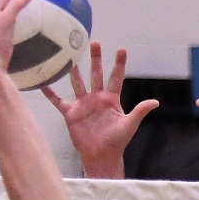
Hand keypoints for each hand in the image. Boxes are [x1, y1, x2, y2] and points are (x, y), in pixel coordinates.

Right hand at [43, 41, 156, 176]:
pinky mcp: (71, 113)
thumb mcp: (130, 124)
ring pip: (78, 83)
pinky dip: (50, 93)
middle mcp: (97, 98)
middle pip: (96, 74)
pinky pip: (58, 101)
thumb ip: (140, 111)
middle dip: (96, 59)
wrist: (102, 156)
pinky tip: (42, 83)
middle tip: (95, 42)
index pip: (116, 77)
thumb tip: (156, 102)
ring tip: (69, 56)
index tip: (121, 49)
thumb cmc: (118, 142)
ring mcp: (83, 104)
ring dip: (74, 71)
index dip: (119, 64)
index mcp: (111, 99)